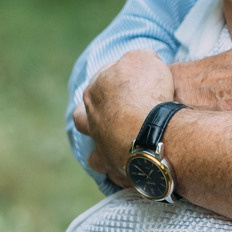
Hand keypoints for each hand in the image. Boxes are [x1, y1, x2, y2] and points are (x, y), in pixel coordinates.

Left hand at [75, 49, 176, 180]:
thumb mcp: (143, 60)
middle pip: (82, 117)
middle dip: (93, 117)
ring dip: (103, 148)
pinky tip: (132, 168)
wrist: (149, 130)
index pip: (102, 81)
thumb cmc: (145, 91)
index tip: (136, 86)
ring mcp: (101, 145)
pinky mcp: (114, 168)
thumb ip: (137, 59)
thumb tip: (139, 62)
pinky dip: (120, 171)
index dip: (119, 82)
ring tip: (119, 147)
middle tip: (114, 117)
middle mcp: (92, 118)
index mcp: (95, 90)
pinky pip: (113, 172)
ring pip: (93, 151)